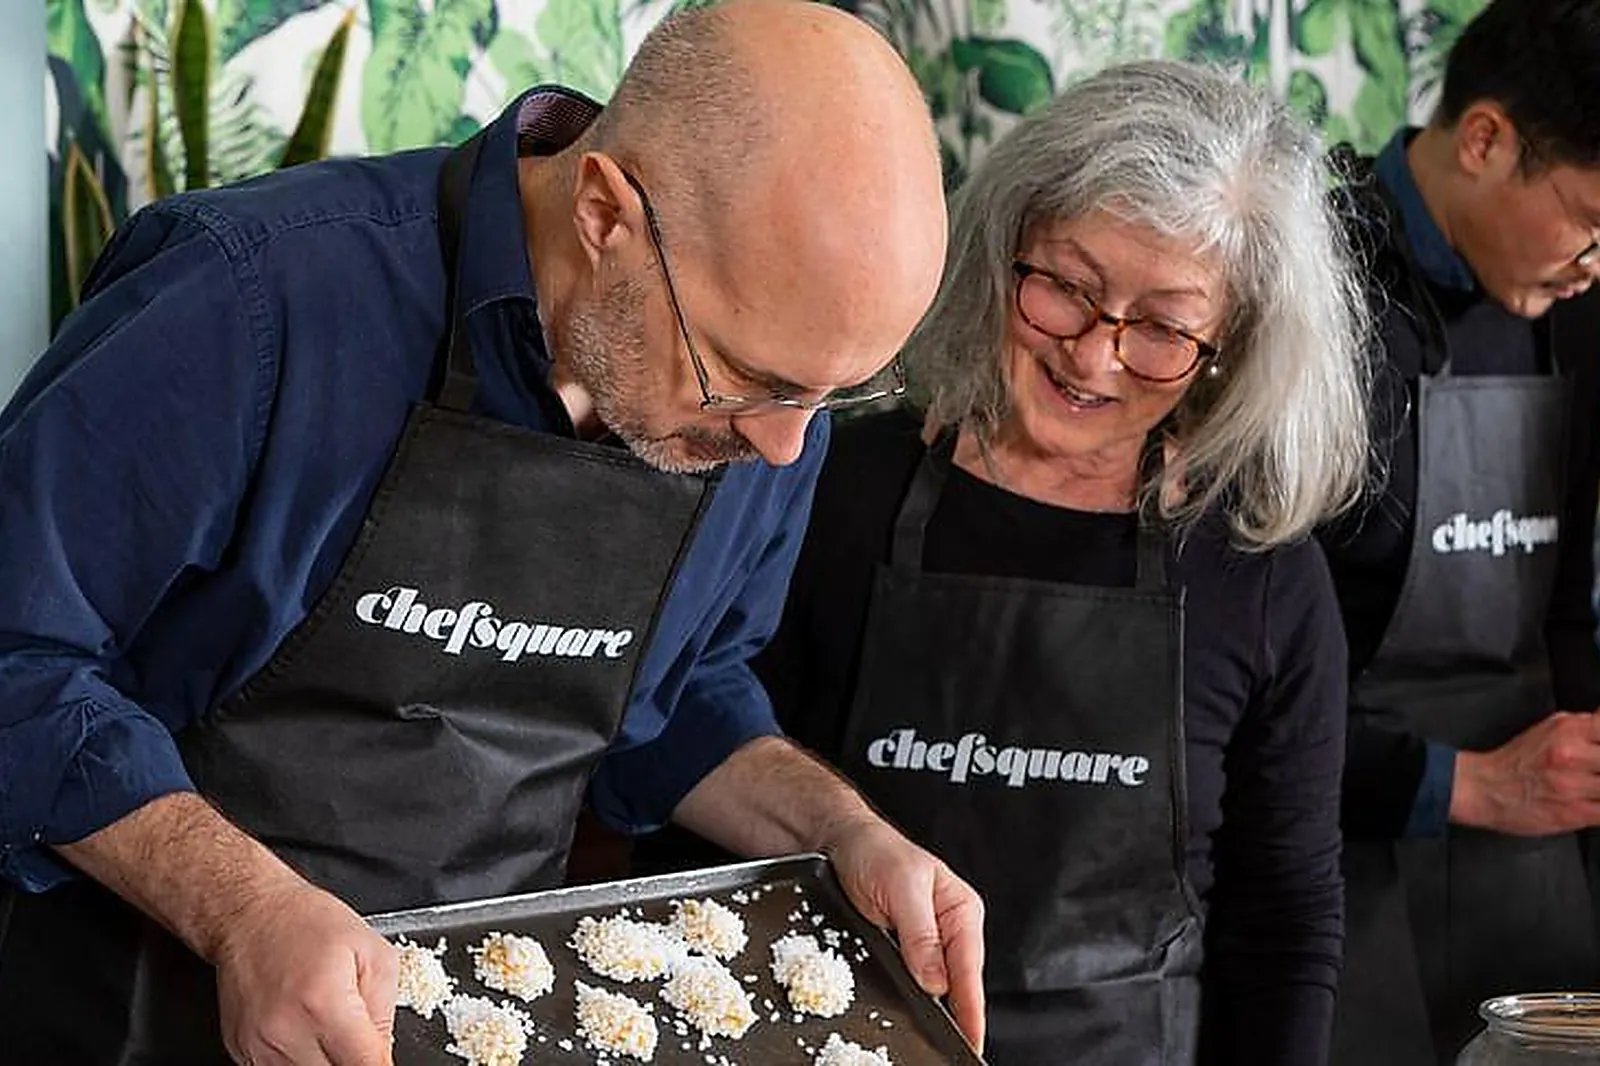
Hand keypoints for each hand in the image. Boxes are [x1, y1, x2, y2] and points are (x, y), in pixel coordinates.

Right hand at [213, 879, 398, 1065]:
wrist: (250, 915)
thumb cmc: (309, 923)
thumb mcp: (373, 952)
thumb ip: (386, 1010)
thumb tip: (384, 1052)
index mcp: (325, 1005)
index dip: (380, 1064)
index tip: (380, 1056)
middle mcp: (286, 1032)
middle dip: (353, 1059)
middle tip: (355, 1031)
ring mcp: (259, 1047)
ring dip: (325, 1060)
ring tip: (326, 1023)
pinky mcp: (241, 1051)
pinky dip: (299, 1059)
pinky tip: (303, 1028)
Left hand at [820, 815, 986, 1051]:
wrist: (833, 842)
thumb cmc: (872, 850)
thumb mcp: (901, 884)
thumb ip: (920, 932)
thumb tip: (936, 980)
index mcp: (959, 911)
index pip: (969, 970)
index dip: (971, 1010)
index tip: (971, 1041)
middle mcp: (945, 930)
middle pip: (956, 986)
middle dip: (955, 1018)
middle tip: (950, 1048)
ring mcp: (922, 945)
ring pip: (933, 990)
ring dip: (931, 1012)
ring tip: (933, 1040)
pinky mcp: (898, 952)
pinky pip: (908, 983)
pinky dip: (907, 1000)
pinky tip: (906, 1015)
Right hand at [1451, 711, 1599, 835]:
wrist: (1484, 788)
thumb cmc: (1518, 761)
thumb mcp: (1551, 728)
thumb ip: (1587, 725)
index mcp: (1568, 730)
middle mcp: (1571, 755)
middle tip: (1599, 770)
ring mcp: (1574, 785)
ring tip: (1596, 783)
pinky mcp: (1574, 813)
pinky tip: (1597, 800)